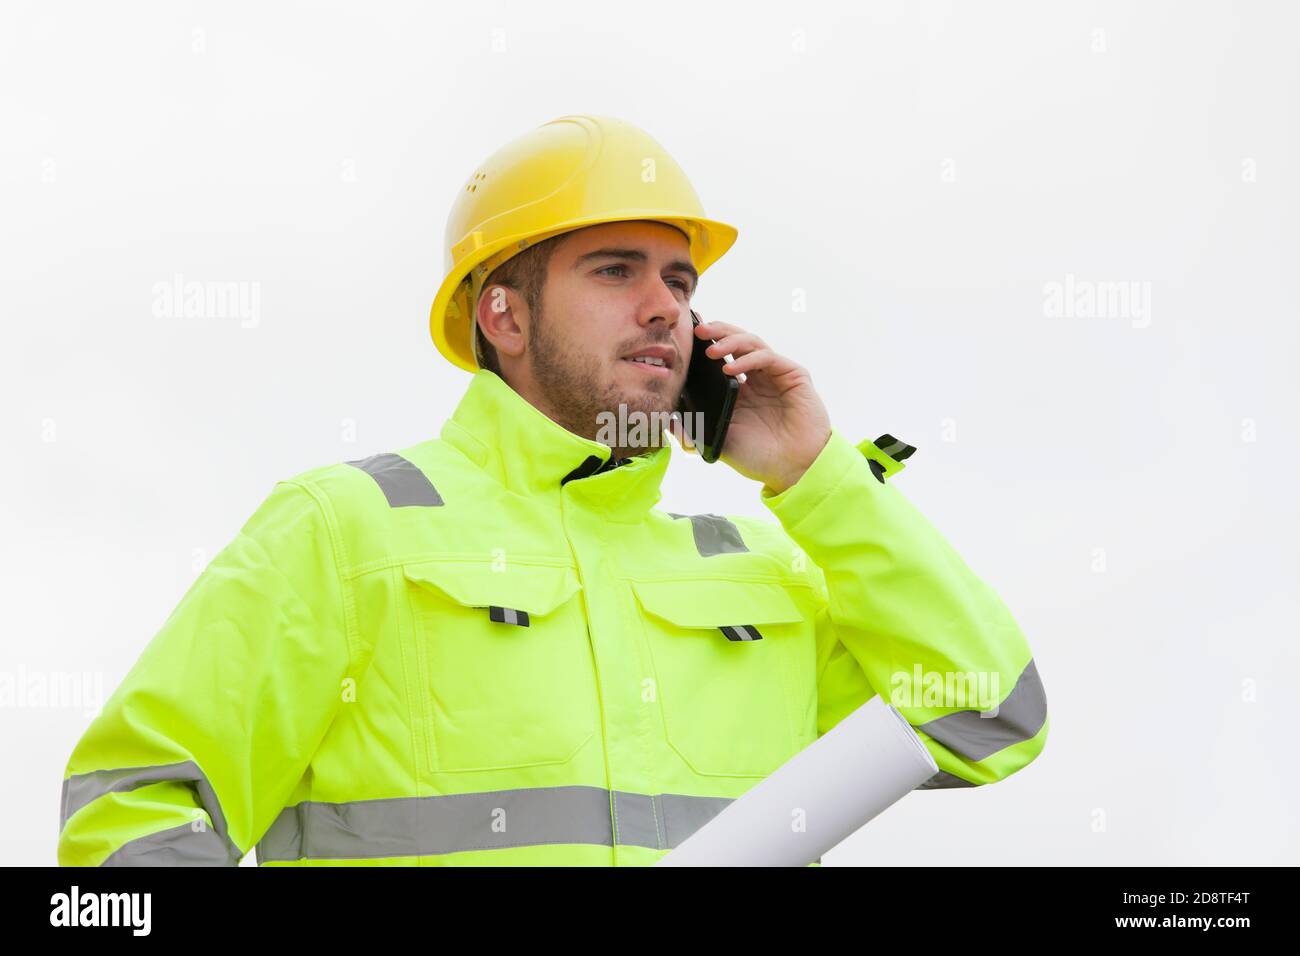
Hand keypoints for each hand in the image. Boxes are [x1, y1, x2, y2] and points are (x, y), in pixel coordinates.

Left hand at [669, 314, 831, 494]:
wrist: (794, 470)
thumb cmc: (759, 458)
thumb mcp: (719, 442)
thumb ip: (695, 432)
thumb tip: (667, 421)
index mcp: (738, 389)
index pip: (720, 356)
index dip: (705, 344)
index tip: (685, 338)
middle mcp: (757, 377)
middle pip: (735, 342)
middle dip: (716, 332)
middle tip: (697, 330)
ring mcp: (775, 374)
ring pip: (751, 342)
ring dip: (730, 341)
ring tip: (710, 349)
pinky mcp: (793, 375)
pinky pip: (767, 357)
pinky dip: (747, 358)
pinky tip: (730, 368)